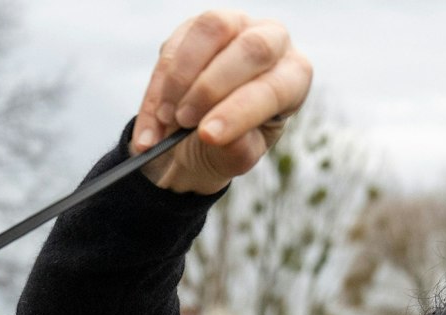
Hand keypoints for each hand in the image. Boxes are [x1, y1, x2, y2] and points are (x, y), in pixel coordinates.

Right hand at [132, 12, 312, 195]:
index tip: (207, 135)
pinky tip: (153, 124)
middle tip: (184, 121)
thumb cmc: (228, 146)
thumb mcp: (235, 158)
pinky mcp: (197, 26)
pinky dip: (158, 87)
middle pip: (253, 48)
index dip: (239, 111)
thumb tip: (219, 136)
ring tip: (167, 117)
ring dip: (182, 77)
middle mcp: (273, 42)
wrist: (195, 138)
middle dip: (211, 87)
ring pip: (212, 29)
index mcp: (293, 77)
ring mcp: (236, 26)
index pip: (273, 88)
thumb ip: (235, 150)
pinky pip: (174, 46)